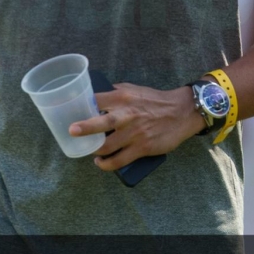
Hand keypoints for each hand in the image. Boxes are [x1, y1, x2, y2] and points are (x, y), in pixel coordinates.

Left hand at [69, 83, 202, 170]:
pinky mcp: (142, 148)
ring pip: (107, 146)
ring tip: (91, 152)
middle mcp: (127, 115)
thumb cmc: (155, 100)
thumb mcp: (134, 89)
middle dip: (84, 128)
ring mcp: (134, 133)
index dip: (82, 106)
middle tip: (72, 131)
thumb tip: (97, 97)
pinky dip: (106, 164)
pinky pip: (119, 160)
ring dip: (95, 151)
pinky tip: (101, 163)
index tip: (72, 112)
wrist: (182, 112)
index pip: (96, 100)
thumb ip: (115, 92)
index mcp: (123, 97)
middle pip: (101, 123)